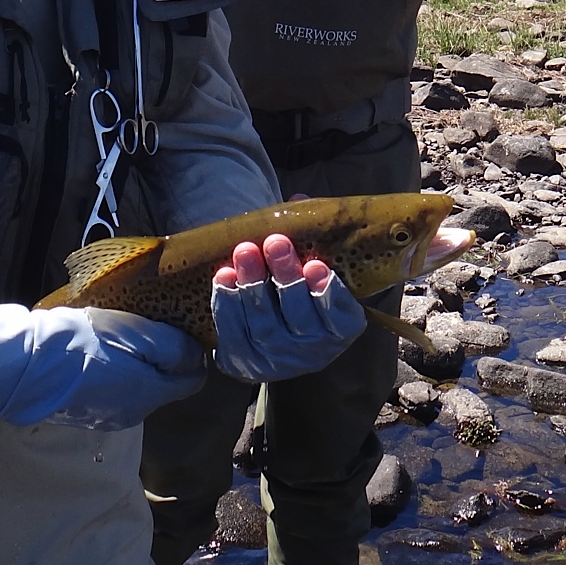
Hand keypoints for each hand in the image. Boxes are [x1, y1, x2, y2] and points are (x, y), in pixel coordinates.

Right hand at [0, 298, 204, 431]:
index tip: (181, 334)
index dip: (193, 357)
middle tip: (144, 331)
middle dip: (160, 362)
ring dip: (133, 369)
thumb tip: (198, 357)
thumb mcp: (137, 333)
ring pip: (135, 391)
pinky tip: (92, 357)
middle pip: (162, 387)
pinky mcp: (82, 416)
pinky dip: (109, 377)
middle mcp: (133, 415)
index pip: (193, 382)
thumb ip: (174, 348)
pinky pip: (109, 395)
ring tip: (114, 341)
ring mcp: (105, 419)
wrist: (27, 364)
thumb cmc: (85, 342)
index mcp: (151, 395)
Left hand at [210, 233, 365, 381]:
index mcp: (341, 329)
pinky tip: (224, 276)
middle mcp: (314, 351)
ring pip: (265, 326)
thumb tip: (298, 202)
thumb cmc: (299, 288)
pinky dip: (227, 305)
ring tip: (245, 251)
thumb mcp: (313, 264)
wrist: (272, 329)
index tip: (316, 265)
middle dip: (286, 279)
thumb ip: (312, 238)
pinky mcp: (246, 362)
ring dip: (253, 286)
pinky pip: (235, 334)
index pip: (340, 317)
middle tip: (276, 243)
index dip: (329, 293)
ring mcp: (279, 360)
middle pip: (300, 318)